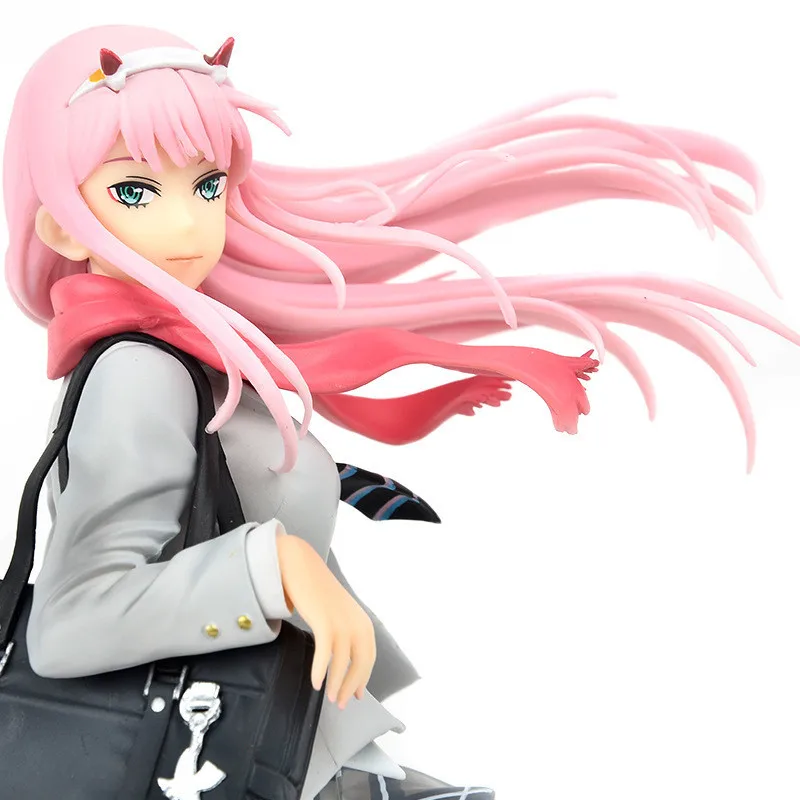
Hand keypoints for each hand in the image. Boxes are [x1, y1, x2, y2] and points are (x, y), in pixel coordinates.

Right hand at [276, 534, 375, 708]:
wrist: (300, 567)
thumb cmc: (317, 592)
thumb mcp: (339, 614)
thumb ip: (344, 634)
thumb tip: (344, 662)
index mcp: (364, 623)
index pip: (368, 658)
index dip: (363, 678)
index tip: (356, 696)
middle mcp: (358, 623)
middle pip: (360, 663)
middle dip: (351, 686)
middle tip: (340, 704)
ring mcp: (342, 623)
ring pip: (342, 662)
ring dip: (336, 683)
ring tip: (329, 697)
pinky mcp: (325, 622)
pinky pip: (325, 654)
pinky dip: (320, 670)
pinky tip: (315, 683)